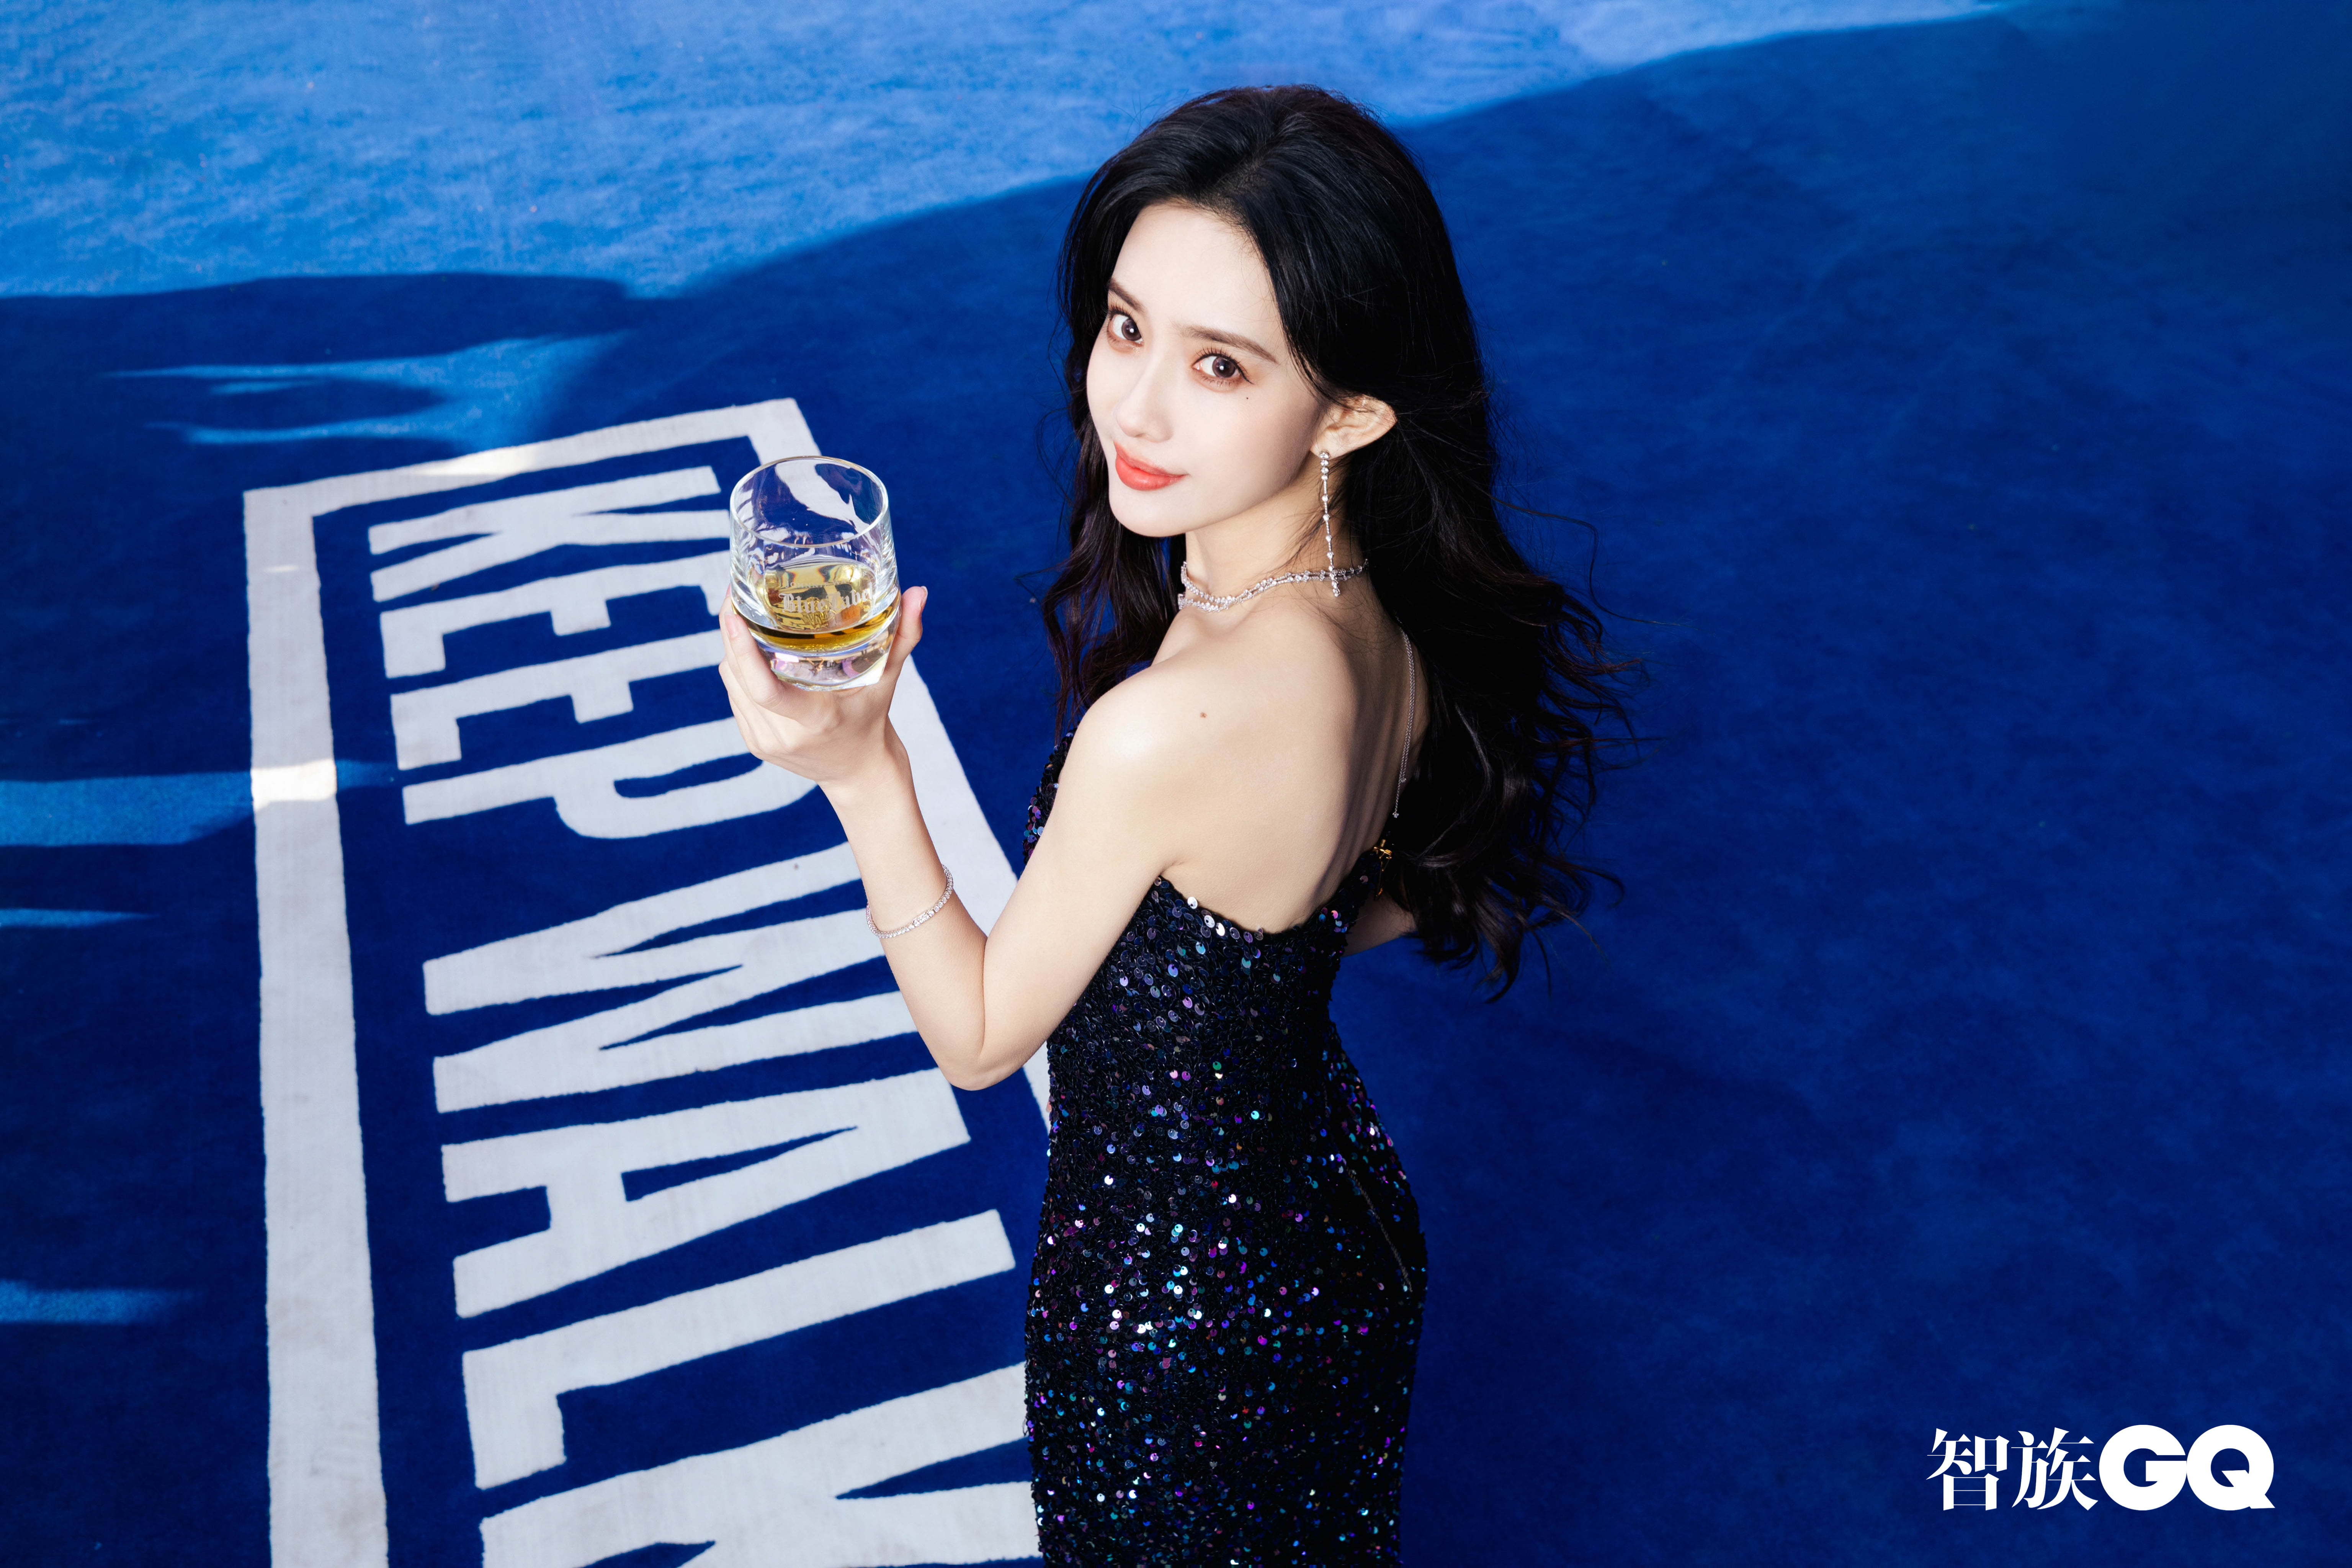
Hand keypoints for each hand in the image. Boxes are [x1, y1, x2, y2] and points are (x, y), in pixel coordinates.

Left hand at [716, 585, 929, 789]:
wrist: (859, 774)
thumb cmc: (873, 720)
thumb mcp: (889, 678)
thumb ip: (904, 636)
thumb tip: (920, 591)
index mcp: (815, 720)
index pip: (765, 688)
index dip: (741, 648)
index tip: (734, 612)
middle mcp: (784, 735)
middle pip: (739, 677)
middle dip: (730, 633)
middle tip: (736, 593)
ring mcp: (765, 742)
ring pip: (731, 684)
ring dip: (730, 649)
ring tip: (738, 614)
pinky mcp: (754, 744)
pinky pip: (734, 697)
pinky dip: (737, 671)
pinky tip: (744, 649)